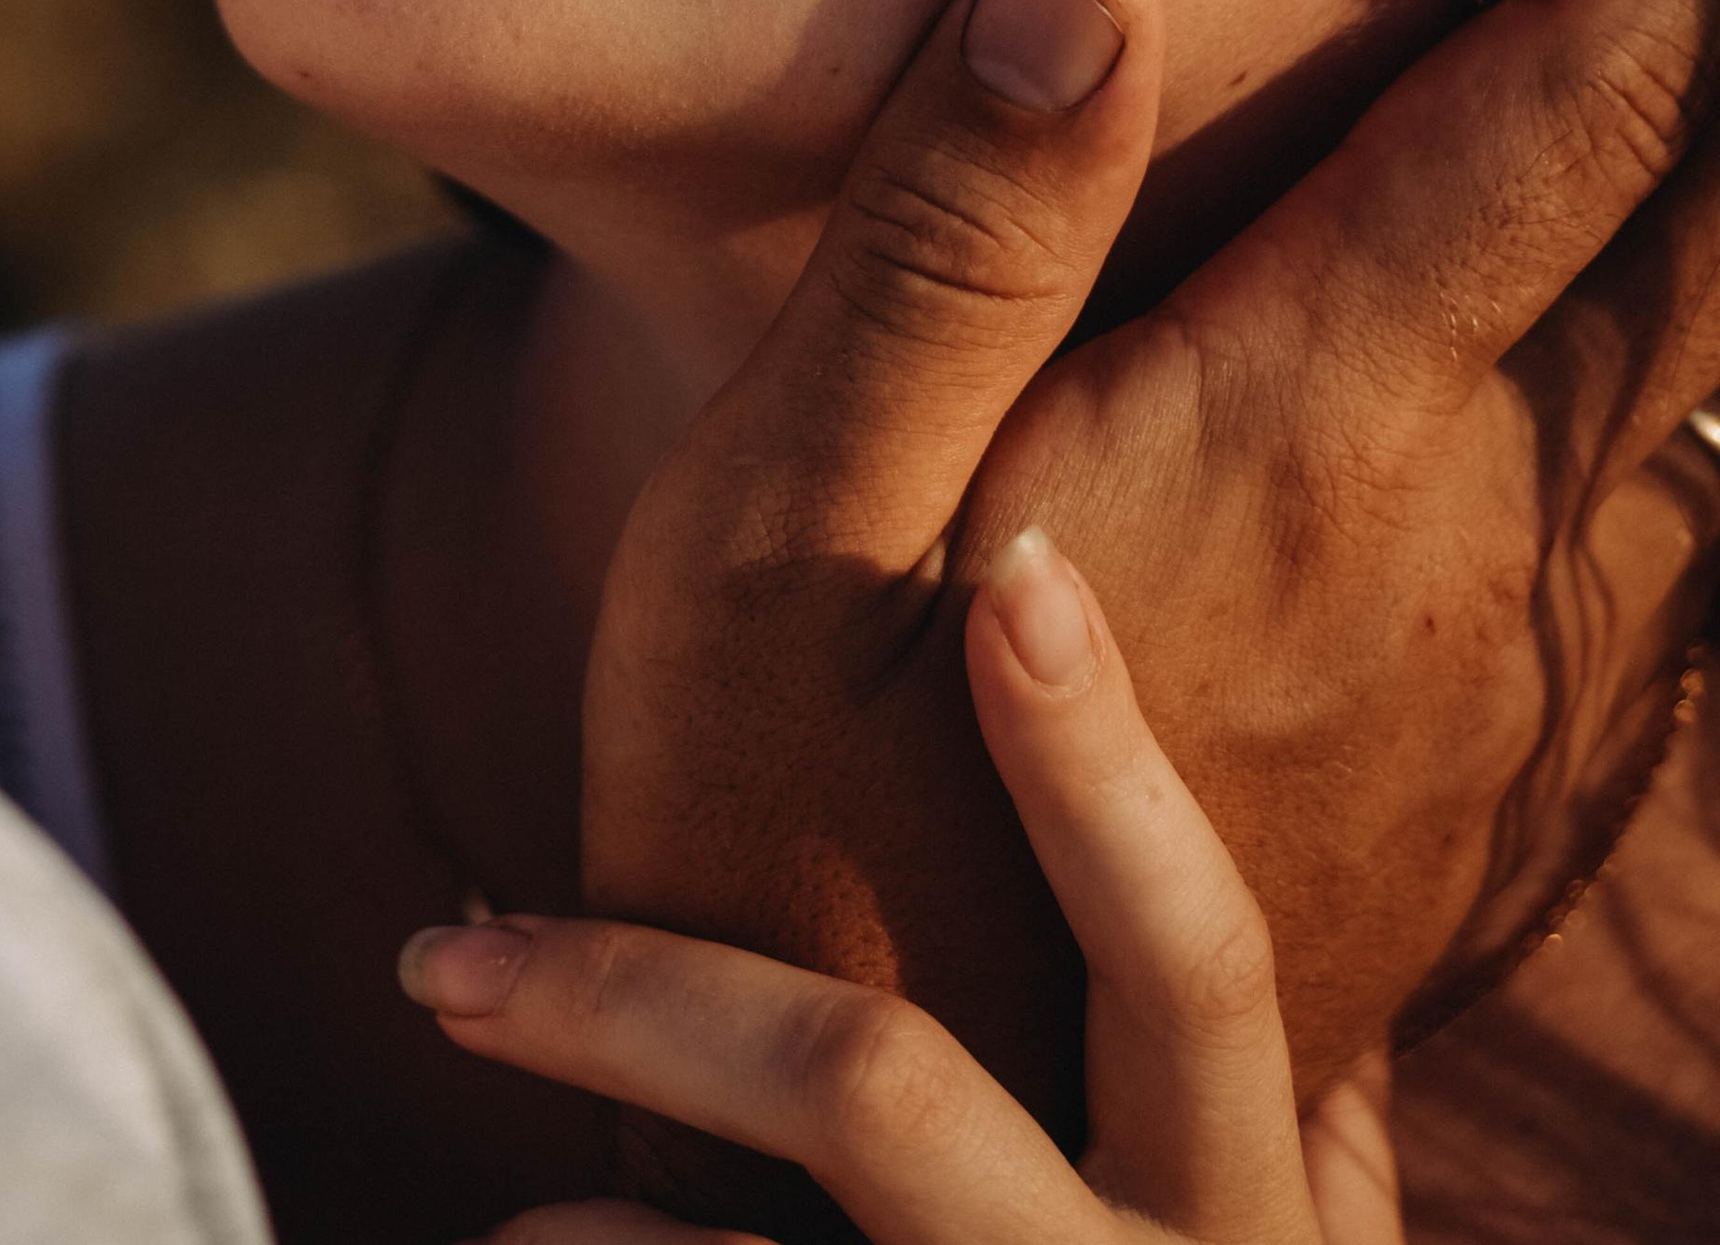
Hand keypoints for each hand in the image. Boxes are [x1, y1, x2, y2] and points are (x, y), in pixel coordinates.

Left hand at [404, 530, 1402, 1244]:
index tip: (1008, 562)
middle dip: (636, 993)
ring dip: (573, 1227)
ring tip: (508, 1210)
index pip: (1192, 959)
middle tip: (438, 949)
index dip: (1107, 762)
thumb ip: (1301, 1142)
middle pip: (876, 1093)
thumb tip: (1270, 939)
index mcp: (1253, 1232)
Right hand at [578, 0, 1719, 1183]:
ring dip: (1707, 209)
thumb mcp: (789, 513)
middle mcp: (1453, 541)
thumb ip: (954, 238)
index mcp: (1298, 431)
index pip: (1566, 126)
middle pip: (1703, 244)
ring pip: (1698, 392)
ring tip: (1683, 63)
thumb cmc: (785, 820)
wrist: (883, 1198)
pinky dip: (1672, 380)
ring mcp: (1493, 674)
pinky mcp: (1483, 774)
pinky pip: (1661, 536)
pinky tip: (1627, 339)